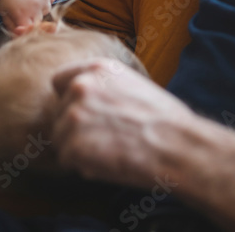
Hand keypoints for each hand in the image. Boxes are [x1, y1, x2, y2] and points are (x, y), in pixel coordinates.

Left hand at [0, 0, 55, 35]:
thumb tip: (18, 33)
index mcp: (23, 17)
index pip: (30, 30)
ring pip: (46, 10)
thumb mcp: (2, 10)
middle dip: (32, 16)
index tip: (22, 21)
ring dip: (40, 7)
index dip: (26, 27)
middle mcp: (36, 10)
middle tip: (24, 7)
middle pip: (39, 20)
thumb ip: (10, 24)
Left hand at [51, 58, 198, 187]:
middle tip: (105, 139)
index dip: (69, 99)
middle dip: (75, 128)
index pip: (60, 81)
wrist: (176, 145)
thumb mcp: (133, 84)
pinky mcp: (72, 145)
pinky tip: (109, 162)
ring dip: (78, 149)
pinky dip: (83, 166)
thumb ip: (103, 87)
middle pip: (58, 113)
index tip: (82, 113)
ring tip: (110, 151)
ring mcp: (73, 115)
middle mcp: (80, 86)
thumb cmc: (164, 119)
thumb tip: (85, 102)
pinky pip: (66, 160)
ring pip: (60, 139)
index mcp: (96, 68)